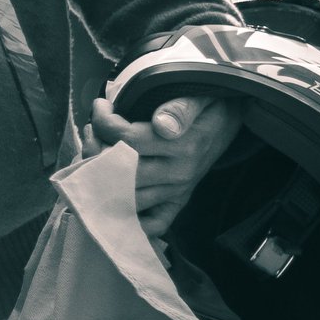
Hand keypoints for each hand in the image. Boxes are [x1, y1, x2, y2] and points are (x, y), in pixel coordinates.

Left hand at [88, 92, 244, 238]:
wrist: (229, 121)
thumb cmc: (207, 105)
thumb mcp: (199, 96)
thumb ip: (180, 108)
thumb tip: (162, 125)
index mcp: (185, 147)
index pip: (128, 140)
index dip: (104, 121)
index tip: (100, 106)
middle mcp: (180, 175)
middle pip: (121, 172)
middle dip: (94, 149)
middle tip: (90, 130)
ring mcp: (177, 192)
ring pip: (126, 195)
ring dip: (100, 176)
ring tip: (93, 150)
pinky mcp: (177, 202)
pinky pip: (152, 223)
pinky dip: (128, 215)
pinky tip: (108, 189)